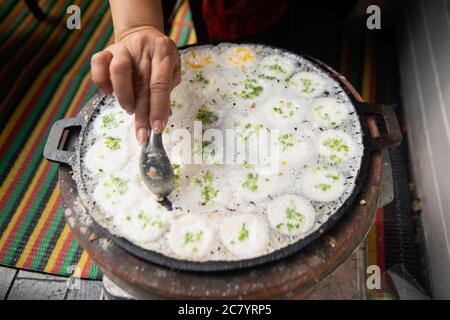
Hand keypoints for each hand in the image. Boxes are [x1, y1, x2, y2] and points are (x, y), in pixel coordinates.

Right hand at [91, 26, 180, 143]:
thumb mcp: (172, 71)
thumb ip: (167, 92)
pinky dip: (102, 83)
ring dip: (124, 97)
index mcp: (163, 53)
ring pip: (118, 70)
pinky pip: (98, 64)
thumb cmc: (160, 58)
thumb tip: (163, 118)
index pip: (160, 84)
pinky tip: (110, 94)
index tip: (157, 128)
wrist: (142, 34)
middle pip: (141, 84)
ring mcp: (123, 48)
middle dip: (141, 115)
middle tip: (142, 135)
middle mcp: (143, 49)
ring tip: (129, 109)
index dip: (158, 108)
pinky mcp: (106, 50)